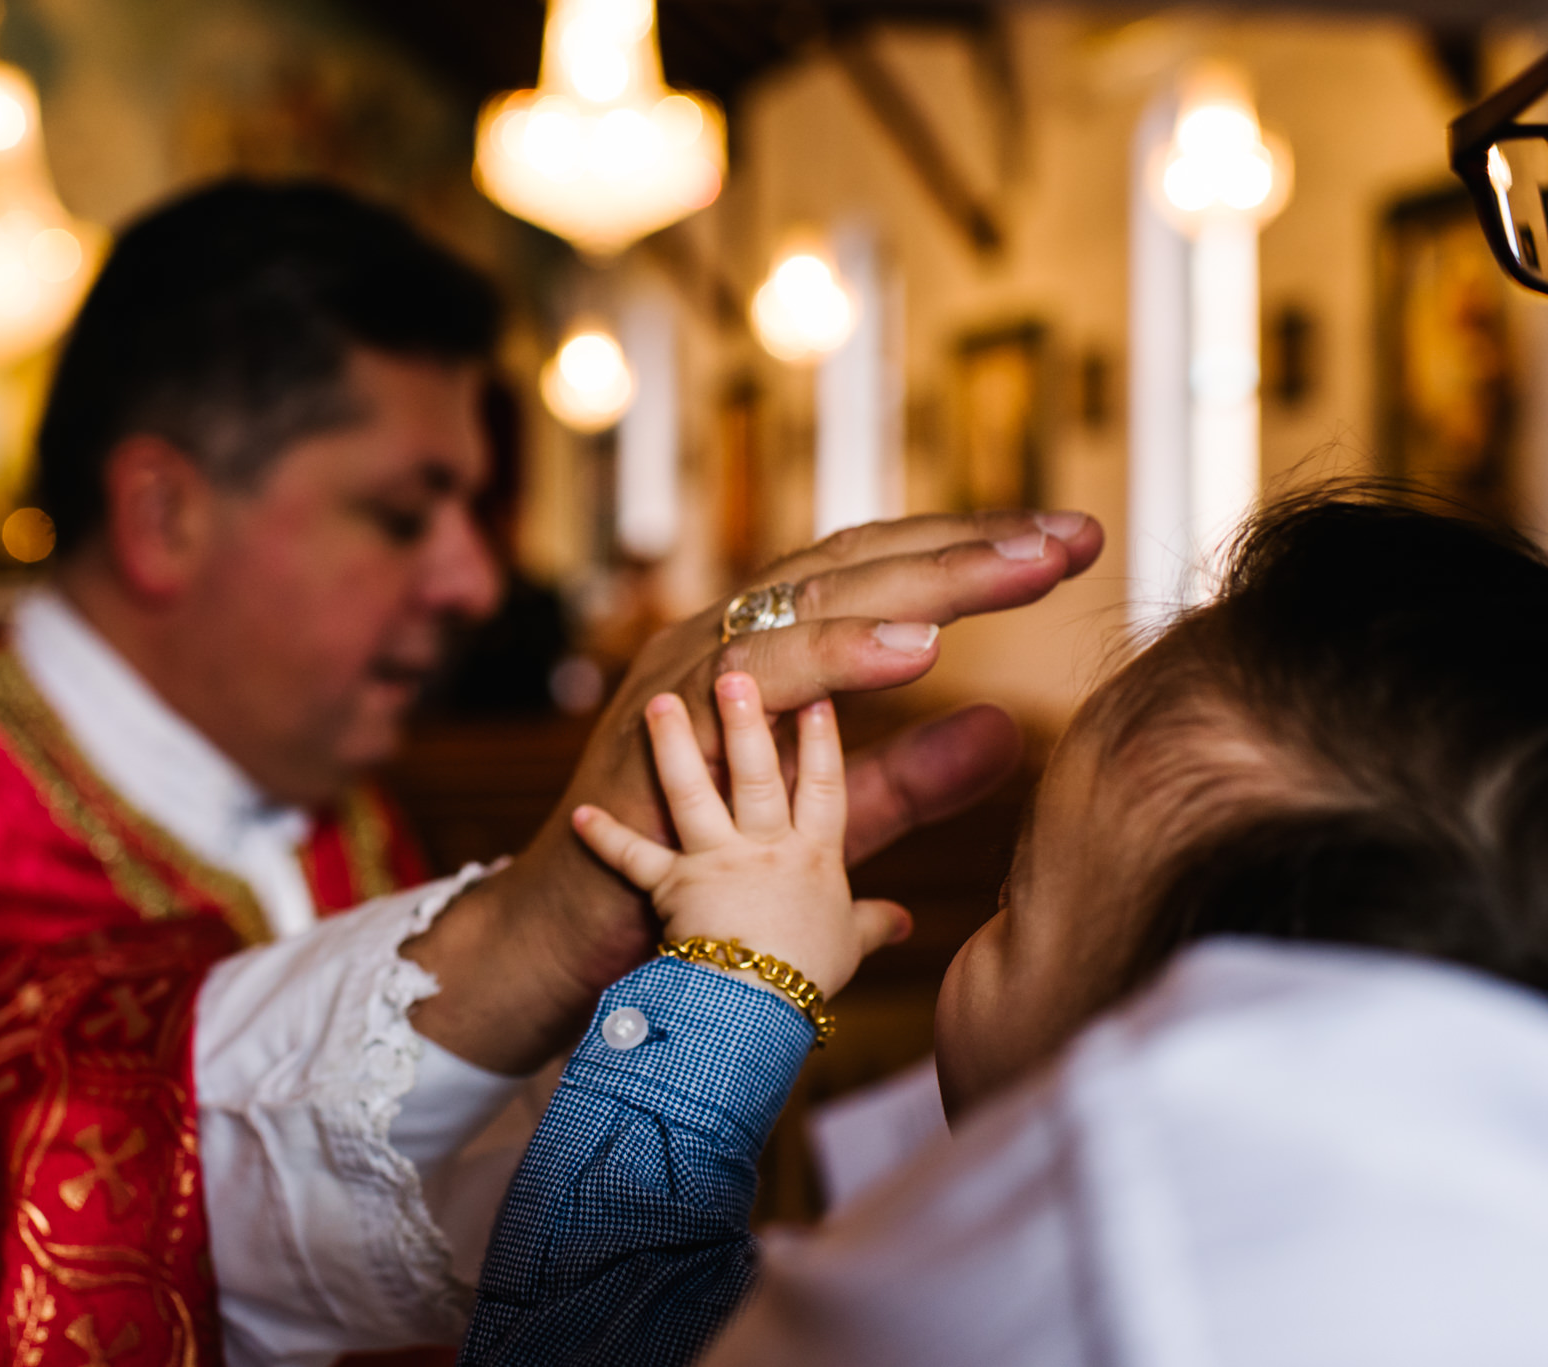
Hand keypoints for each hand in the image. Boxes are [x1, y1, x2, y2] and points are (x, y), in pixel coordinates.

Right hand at [407, 510, 1101, 1073]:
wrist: (565, 938)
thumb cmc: (689, 880)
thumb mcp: (823, 821)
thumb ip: (908, 777)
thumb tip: (1008, 731)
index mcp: (759, 650)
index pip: (873, 573)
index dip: (969, 552)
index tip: (1070, 542)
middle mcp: (719, 638)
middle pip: (853, 564)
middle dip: (968, 545)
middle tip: (1071, 535)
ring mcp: (686, 673)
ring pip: (809, 602)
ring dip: (922, 582)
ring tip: (1018, 571)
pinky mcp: (664, 726)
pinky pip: (753, 676)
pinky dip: (834, 658)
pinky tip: (914, 652)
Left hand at [574, 675, 908, 999]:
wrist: (755, 1014)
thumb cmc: (804, 981)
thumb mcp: (848, 948)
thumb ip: (872, 923)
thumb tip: (906, 921)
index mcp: (813, 858)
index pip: (823, 786)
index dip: (822, 738)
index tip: (821, 689)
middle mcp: (764, 851)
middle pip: (758, 773)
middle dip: (749, 718)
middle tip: (737, 672)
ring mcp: (714, 866)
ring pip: (694, 794)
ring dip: (674, 747)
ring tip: (661, 703)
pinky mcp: (670, 890)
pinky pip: (632, 859)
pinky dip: (605, 838)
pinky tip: (580, 814)